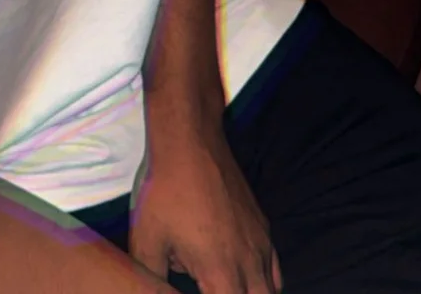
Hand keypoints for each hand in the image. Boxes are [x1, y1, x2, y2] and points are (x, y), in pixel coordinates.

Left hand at [128, 122, 282, 293]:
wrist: (189, 143)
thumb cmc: (164, 191)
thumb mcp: (145, 241)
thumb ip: (151, 279)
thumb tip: (154, 291)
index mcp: (220, 272)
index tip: (200, 290)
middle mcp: (249, 262)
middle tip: (213, 289)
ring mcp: (261, 243)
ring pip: (272, 290)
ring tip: (226, 287)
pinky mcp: (263, 226)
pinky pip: (275, 267)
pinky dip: (265, 281)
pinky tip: (243, 276)